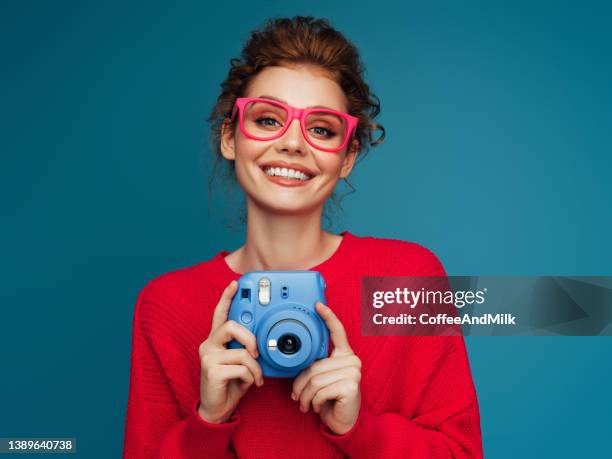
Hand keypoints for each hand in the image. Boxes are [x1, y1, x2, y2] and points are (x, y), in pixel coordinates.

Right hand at [197, 280, 263, 423]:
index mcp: (216, 340)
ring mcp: (208, 357)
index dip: (227, 298)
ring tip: (255, 377)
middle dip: (250, 338)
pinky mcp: (211, 370)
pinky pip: (242, 367)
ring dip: (255, 367)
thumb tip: (261, 342)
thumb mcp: (240, 362)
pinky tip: (247, 384)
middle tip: (256, 353)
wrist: (218, 408)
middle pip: (231, 327)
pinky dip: (251, 377)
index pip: (220, 314)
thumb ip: (246, 348)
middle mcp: (208, 344)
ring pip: (242, 351)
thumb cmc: (231, 383)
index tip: (234, 284)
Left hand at [292, 302, 361, 434]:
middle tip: (298, 396)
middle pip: (315, 366)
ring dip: (306, 396)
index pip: (337, 332)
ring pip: (315, 380)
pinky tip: (318, 407)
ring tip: (307, 404)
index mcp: (344, 354)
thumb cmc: (331, 399)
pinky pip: (321, 391)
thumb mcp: (322, 379)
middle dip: (301, 385)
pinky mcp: (351, 385)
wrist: (344, 422)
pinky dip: (314, 402)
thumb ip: (316, 366)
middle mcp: (352, 360)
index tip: (318, 305)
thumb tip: (298, 363)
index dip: (327, 317)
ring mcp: (354, 372)